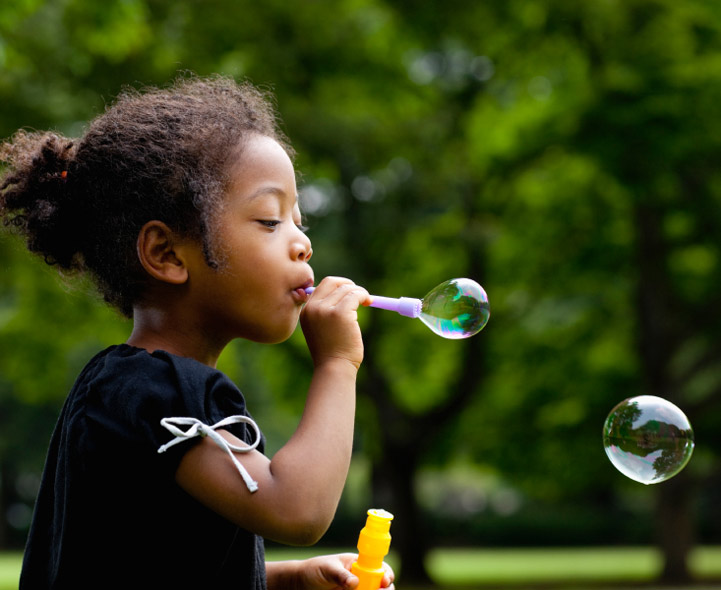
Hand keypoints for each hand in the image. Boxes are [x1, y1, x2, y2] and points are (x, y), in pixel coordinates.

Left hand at [268, 553, 395, 589]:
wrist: (300, 584)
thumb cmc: (314, 570)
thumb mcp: (327, 570)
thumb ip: (340, 575)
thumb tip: (355, 582)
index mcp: (359, 564)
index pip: (379, 567)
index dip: (386, 574)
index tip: (385, 581)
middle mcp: (361, 578)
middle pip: (381, 586)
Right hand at [300, 277, 370, 369]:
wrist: (333, 368)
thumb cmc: (332, 353)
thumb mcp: (321, 330)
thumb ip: (326, 313)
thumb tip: (347, 295)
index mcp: (306, 311)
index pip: (321, 286)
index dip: (337, 286)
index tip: (349, 293)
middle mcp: (313, 308)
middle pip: (332, 282)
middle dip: (348, 284)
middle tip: (360, 293)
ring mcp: (325, 310)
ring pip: (346, 289)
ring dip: (360, 292)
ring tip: (367, 301)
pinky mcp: (340, 313)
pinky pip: (355, 295)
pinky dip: (364, 295)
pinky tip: (369, 302)